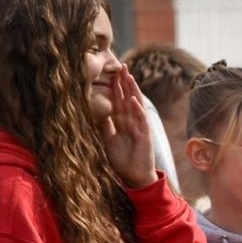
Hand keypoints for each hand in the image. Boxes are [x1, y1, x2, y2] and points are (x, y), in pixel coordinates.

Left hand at [101, 69, 157, 189]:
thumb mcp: (108, 139)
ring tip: (129, 76)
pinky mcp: (145, 136)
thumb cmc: (122, 160)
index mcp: (122, 122)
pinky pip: (141, 121)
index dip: (116, 87)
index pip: (119, 101)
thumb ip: (105, 125)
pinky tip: (134, 100)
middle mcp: (131, 122)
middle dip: (124, 83)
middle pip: (127, 98)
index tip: (112, 73)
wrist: (134, 176)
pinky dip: (138, 110)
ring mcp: (139, 128)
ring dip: (132, 91)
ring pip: (135, 105)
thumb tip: (96, 112)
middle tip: (121, 66)